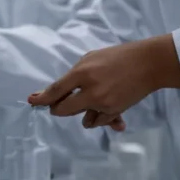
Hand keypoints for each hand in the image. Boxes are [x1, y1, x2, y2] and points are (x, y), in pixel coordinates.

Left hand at [28, 34, 179, 129]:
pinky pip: (98, 122)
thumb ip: (75, 75)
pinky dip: (98, 118)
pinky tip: (104, 114)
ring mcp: (103, 103)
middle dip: (57, 109)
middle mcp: (90, 91)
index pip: (55, 90)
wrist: (148, 64)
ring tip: (89, 103)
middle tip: (58, 105)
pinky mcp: (115, 112)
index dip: (42, 99)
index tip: (32, 101)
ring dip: (81, 113)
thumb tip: (60, 91)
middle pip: (63, 110)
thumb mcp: (90, 58)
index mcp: (82, 73)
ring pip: (83, 119)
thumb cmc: (117, 57)